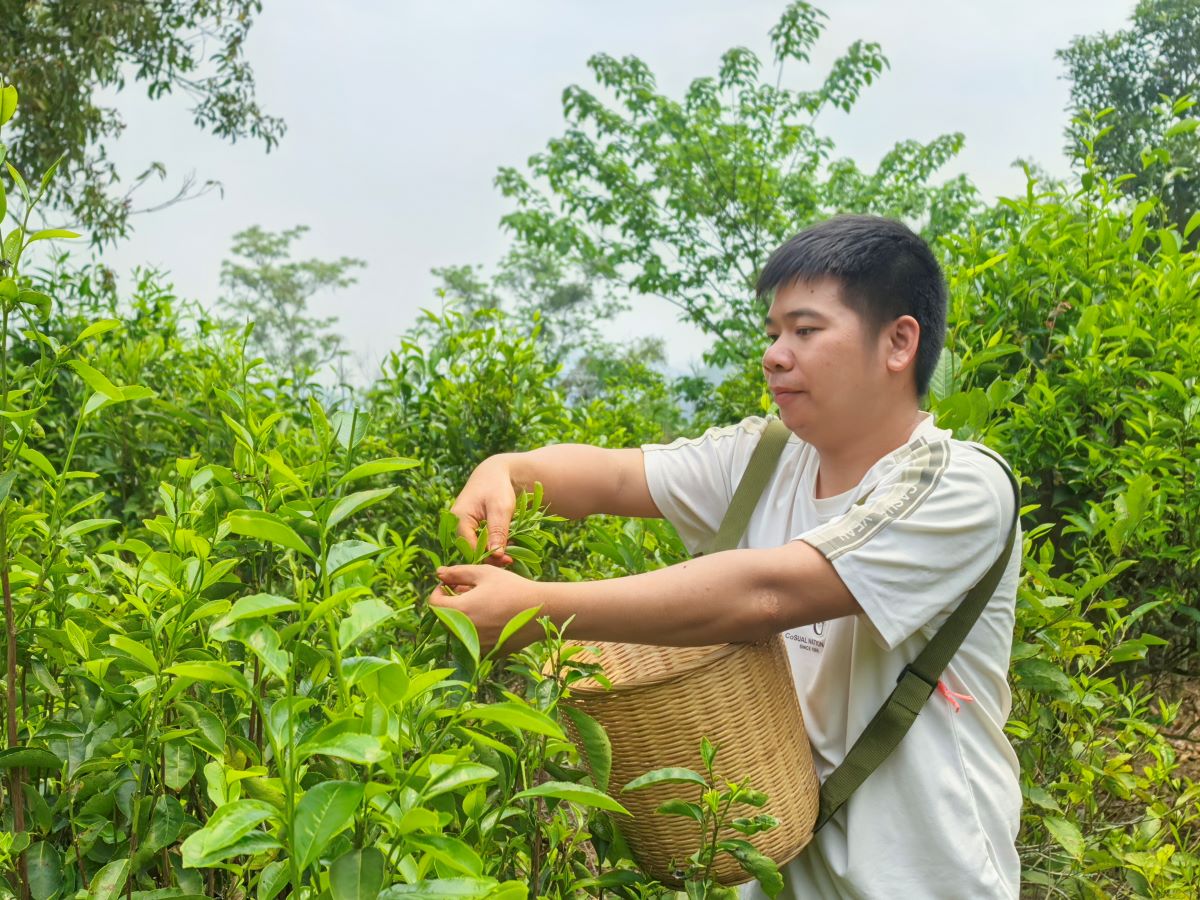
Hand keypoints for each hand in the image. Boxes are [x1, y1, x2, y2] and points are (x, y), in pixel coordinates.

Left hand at [430, 564, 546, 651]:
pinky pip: (472, 642)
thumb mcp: (483, 573)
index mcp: (460, 611)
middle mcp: (464, 632)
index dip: (439, 591)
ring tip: (481, 604)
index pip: (433, 603)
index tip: (451, 584)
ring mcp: (476, 646)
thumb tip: (438, 573)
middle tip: (468, 592)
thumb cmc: (512, 587)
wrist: (542, 610)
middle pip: (444, 619)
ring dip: (462, 617)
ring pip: (457, 631)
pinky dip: (475, 631)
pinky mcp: (488, 654)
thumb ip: (457, 572)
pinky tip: (491, 619)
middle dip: (450, 604)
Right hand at [450, 455, 515, 565]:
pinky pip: (476, 541)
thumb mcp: (500, 508)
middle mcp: (455, 524)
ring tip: (509, 553)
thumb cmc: (498, 487)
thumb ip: (497, 531)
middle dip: (489, 557)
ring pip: (474, 547)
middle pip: (470, 549)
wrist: (493, 473)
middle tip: (510, 560)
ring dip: (490, 552)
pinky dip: (489, 546)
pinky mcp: (467, 527)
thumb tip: (496, 555)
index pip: (469, 547)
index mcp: (459, 518)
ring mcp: (460, 525)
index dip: (488, 557)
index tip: (508, 561)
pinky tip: (504, 546)